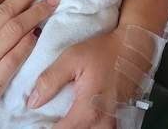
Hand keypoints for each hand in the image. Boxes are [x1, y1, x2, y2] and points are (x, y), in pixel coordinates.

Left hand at [28, 26, 156, 128]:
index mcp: (88, 110)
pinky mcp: (119, 117)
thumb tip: (33, 102)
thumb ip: (49, 80)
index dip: (45, 128)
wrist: (134, 46)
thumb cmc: (104, 50)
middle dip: (64, 128)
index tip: (37, 122)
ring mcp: (113, 121)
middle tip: (50, 120)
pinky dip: (89, 126)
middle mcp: (102, 121)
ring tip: (66, 118)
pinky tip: (80, 117)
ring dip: (78, 127)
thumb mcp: (72, 58)